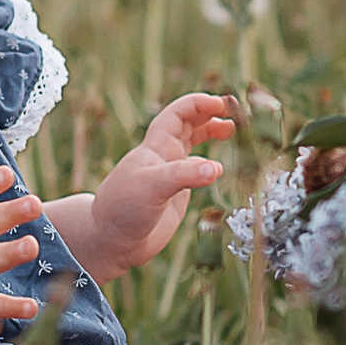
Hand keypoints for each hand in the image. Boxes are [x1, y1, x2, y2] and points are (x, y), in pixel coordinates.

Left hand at [90, 94, 236, 273]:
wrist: (112, 241)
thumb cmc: (123, 209)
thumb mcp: (152, 188)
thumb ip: (184, 176)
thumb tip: (216, 169)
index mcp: (156, 146)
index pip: (179, 113)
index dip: (199, 104)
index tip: (220, 105)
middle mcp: (164, 156)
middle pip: (189, 124)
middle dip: (209, 113)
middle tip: (233, 112)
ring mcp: (170, 174)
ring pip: (193, 144)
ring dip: (210, 133)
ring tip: (230, 130)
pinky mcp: (176, 193)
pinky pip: (196, 171)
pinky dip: (210, 165)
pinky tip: (218, 170)